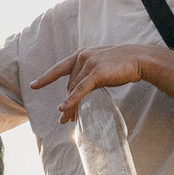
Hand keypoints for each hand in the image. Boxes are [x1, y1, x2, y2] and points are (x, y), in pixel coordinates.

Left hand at [27, 44, 163, 123]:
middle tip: (64, 118)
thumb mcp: (101, 66)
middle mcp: (82, 57)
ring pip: (74, 89)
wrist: (139, 59)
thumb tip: (80, 90)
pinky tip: (63, 109)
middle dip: (66, 102)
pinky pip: (80, 89)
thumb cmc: (122, 64)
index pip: (60, 68)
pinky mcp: (96, 73)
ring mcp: (89, 64)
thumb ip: (89, 74)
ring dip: (69, 106)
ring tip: (66, 119)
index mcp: (82, 54)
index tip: (34, 85)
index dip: (46, 77)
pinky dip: (71, 100)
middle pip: (69, 84)